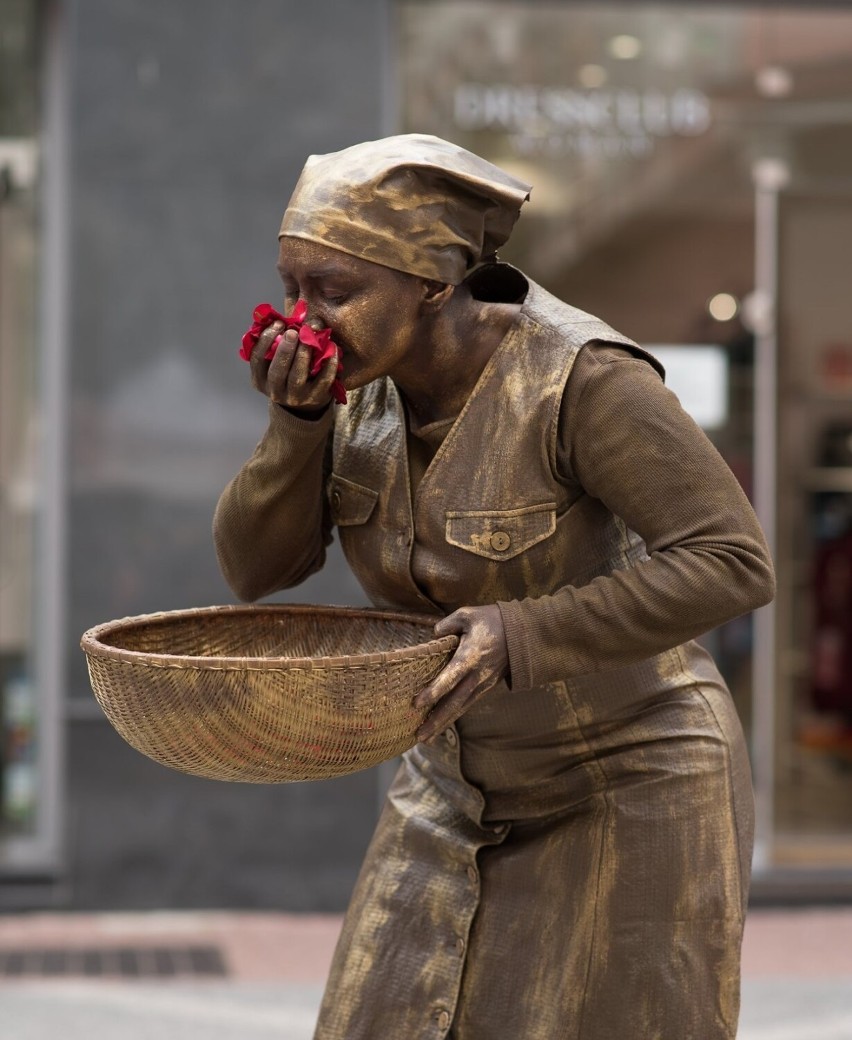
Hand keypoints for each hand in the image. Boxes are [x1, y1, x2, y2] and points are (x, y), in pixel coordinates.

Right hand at [250, 323, 338, 411]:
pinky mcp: (315, 398)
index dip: (266, 340)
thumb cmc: (288, 371)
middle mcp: (275, 392)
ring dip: (303, 355)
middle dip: (285, 349)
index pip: (257, 359)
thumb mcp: (276, 360)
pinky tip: (333, 348)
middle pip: (277, 371)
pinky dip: (329, 364)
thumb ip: (276, 342)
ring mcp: (295, 398)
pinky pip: (323, 381)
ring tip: (310, 337)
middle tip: (293, 331)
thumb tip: (284, 317)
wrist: (305, 400)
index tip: (278, 323)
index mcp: (260, 379)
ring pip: (297, 377)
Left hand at [414, 605, 508, 742]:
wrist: (522, 633)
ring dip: (442, 724)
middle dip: (435, 721)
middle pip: (454, 703)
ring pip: (460, 708)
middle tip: (418, 736)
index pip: (450, 677)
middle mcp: (476, 675)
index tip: (416, 704)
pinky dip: (453, 716)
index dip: (433, 691)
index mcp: (470, 657)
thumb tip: (433, 634)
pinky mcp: (485, 687)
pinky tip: (440, 725)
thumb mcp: (468, 614)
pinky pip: (466, 704)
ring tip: (424, 739)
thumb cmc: (492, 621)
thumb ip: (447, 624)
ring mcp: (482, 684)